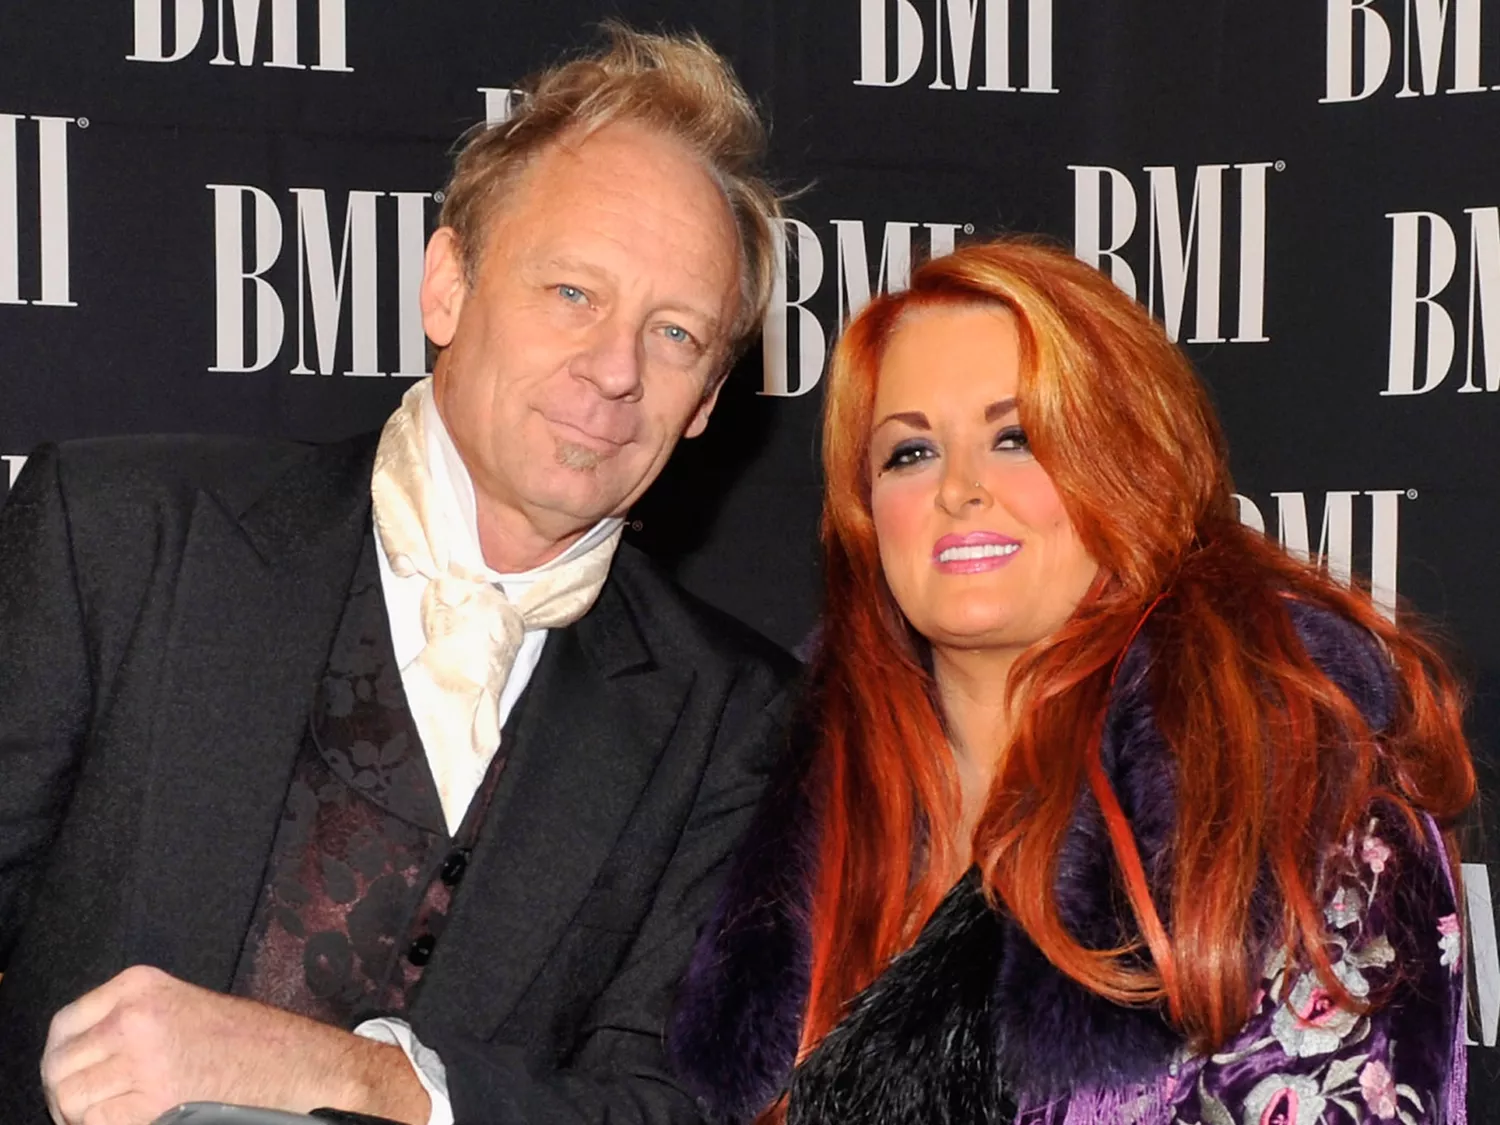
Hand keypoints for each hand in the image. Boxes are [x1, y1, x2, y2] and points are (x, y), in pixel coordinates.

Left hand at [40, 965, 429, 1124]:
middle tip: (90, 1107)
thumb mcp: (185, 1007)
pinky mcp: (152, 1100)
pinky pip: (98, 1123)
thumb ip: (136, 1019)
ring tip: (115, 1115)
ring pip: (71, 1098)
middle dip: (67, 1092)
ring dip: (85, 1114)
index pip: (66, 1024)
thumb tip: (86, 1055)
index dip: (64, 1057)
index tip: (76, 1074)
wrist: (297, 1065)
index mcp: (141, 984)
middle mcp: (134, 1016)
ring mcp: (141, 1059)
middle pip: (60, 1064)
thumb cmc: (252, 1040)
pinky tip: (138, 1118)